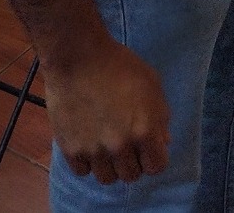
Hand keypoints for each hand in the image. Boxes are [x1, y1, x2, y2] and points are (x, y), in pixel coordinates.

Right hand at [44, 34, 171, 184]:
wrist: (79, 56)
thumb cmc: (120, 65)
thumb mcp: (152, 85)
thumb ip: (160, 116)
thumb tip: (163, 141)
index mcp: (144, 131)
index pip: (156, 167)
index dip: (155, 157)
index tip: (149, 147)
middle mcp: (120, 146)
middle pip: (131, 175)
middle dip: (133, 161)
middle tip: (127, 144)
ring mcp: (94, 150)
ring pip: (107, 178)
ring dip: (110, 165)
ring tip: (107, 146)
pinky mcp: (70, 149)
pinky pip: (83, 171)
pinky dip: (87, 162)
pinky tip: (89, 144)